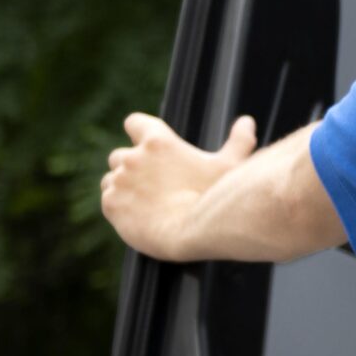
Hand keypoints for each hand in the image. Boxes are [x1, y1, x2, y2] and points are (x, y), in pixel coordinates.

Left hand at [101, 113, 257, 260]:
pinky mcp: (111, 204)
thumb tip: (246, 122)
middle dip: (133, 166)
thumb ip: (239, 141)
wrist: (195, 233)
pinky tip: (138, 215)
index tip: (149, 145)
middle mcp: (133, 158)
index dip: (140, 132)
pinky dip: (120, 206)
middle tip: (154, 183)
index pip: (135, 123)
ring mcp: (119, 181)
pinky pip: (108, 200)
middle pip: (120, 154)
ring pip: (111, 178)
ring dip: (123, 186)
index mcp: (158, 141)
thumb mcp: (232, 165)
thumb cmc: (215, 197)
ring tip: (145, 202)